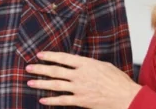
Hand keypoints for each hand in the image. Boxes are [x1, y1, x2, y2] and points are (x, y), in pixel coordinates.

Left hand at [26, 51, 140, 108]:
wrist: (126, 97)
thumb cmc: (118, 81)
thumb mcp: (103, 65)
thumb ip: (89, 64)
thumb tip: (80, 64)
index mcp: (85, 63)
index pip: (63, 58)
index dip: (50, 56)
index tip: (40, 55)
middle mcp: (80, 75)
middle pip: (55, 70)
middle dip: (40, 69)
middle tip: (28, 67)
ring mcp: (79, 88)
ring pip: (55, 85)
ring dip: (41, 83)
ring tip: (30, 82)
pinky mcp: (81, 101)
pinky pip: (63, 100)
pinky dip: (52, 100)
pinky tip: (43, 100)